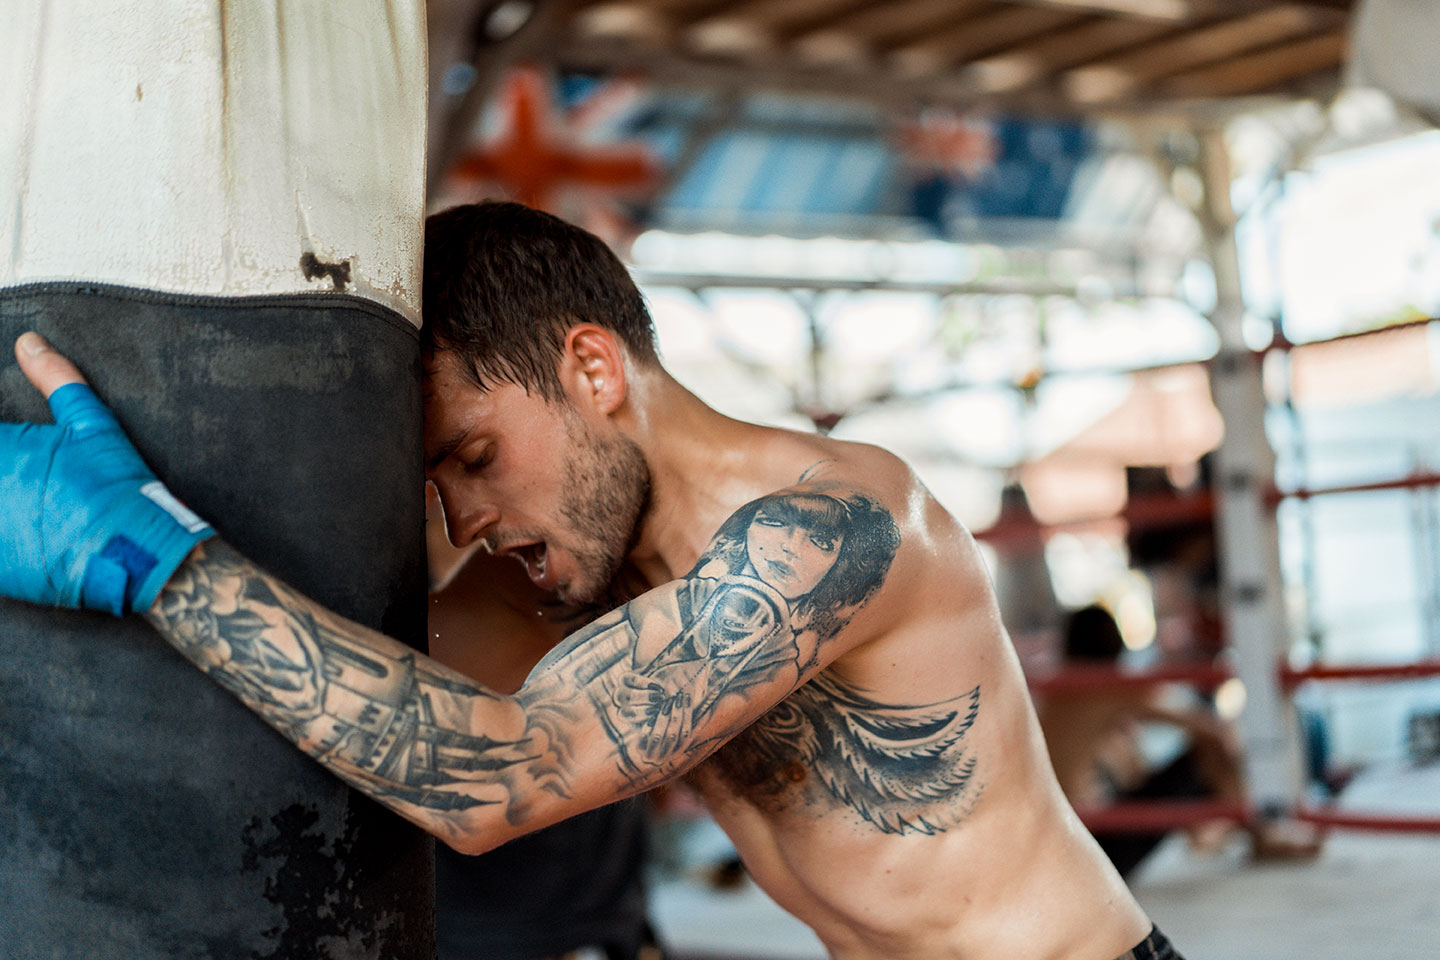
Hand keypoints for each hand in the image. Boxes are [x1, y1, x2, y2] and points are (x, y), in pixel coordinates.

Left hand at [0, 332, 213, 615]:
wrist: (132, 551)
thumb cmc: (113, 486)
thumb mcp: (92, 425)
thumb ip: (56, 378)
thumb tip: (29, 343)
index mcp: (0, 448)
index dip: (3, 444)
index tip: (15, 452)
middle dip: (4, 471)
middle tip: (30, 478)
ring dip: (3, 499)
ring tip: (28, 505)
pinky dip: (5, 535)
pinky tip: (25, 531)